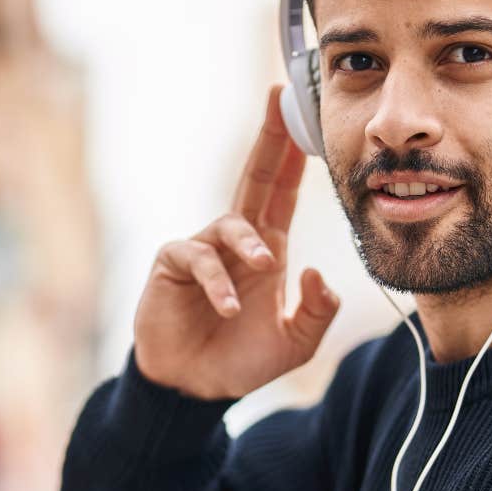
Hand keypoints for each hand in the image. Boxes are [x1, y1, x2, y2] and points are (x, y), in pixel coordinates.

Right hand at [131, 84, 340, 399]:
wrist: (194, 389)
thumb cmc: (240, 361)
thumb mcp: (295, 343)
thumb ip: (317, 312)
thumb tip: (316, 272)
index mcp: (266, 250)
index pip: (283, 192)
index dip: (294, 155)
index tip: (306, 116)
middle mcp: (234, 242)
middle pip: (254, 178)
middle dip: (269, 140)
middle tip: (279, 100)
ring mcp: (203, 251)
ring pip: (229, 224)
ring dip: (248, 242)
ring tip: (264, 266)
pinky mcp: (173, 266)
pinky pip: (196, 258)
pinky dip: (217, 281)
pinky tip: (229, 307)